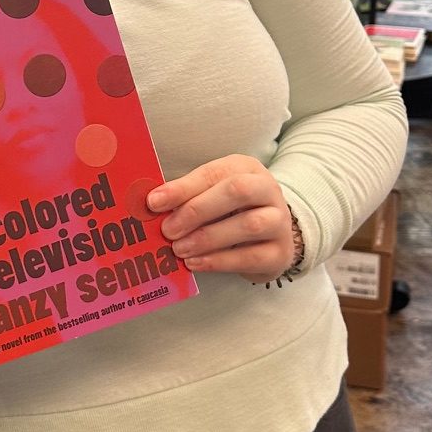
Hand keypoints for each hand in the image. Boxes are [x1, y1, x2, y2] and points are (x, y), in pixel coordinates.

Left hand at [147, 155, 297, 280]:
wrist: (272, 238)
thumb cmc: (232, 212)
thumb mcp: (212, 195)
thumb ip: (187, 197)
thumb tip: (151, 205)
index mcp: (246, 168)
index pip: (214, 173)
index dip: (183, 187)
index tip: (154, 202)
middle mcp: (268, 190)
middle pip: (237, 191)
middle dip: (197, 210)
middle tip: (168, 230)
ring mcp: (279, 221)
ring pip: (248, 225)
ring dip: (207, 238)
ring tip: (179, 249)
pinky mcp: (280, 253)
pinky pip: (250, 257)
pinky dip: (219, 261)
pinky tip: (195, 263)